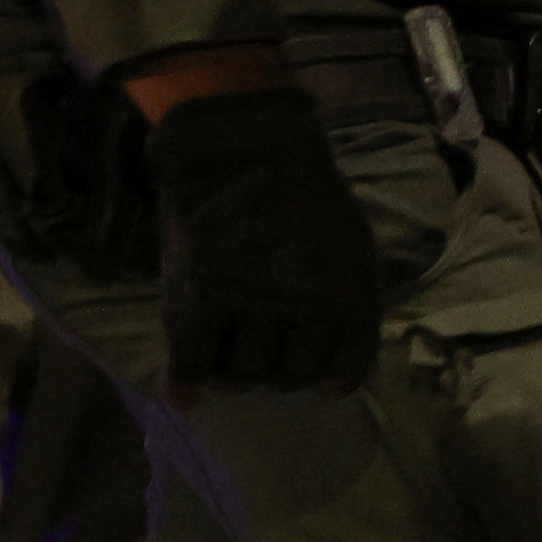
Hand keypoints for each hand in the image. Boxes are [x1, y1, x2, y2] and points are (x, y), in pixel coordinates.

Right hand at [138, 78, 386, 397]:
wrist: (245, 149)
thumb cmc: (305, 201)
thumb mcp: (351, 255)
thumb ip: (347, 319)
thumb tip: (334, 392)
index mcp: (352, 294)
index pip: (347, 370)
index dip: (328, 380)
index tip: (314, 375)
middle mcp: (306, 305)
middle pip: (292, 376)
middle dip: (280, 375)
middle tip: (262, 355)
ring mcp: (251, 302)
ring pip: (247, 374)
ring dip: (238, 375)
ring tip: (229, 353)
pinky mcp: (199, 295)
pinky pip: (194, 362)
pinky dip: (188, 382)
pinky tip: (188, 389)